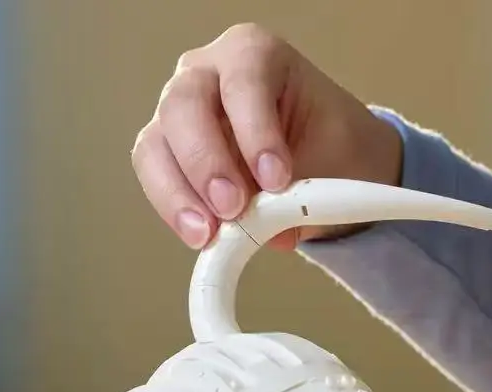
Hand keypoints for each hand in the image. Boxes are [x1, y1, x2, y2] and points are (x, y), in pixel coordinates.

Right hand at [131, 23, 402, 249]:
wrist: (334, 164)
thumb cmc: (334, 146)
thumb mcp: (334, 161)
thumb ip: (300, 190)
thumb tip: (265, 230)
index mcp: (255, 54)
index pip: (243, 82)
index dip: (255, 133)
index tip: (276, 181)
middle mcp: (208, 74)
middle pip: (184, 106)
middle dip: (206, 163)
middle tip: (232, 209)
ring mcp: (181, 112)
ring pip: (157, 144)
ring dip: (178, 193)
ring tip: (208, 234)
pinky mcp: (170, 153)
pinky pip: (157, 177)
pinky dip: (175, 209)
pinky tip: (201, 237)